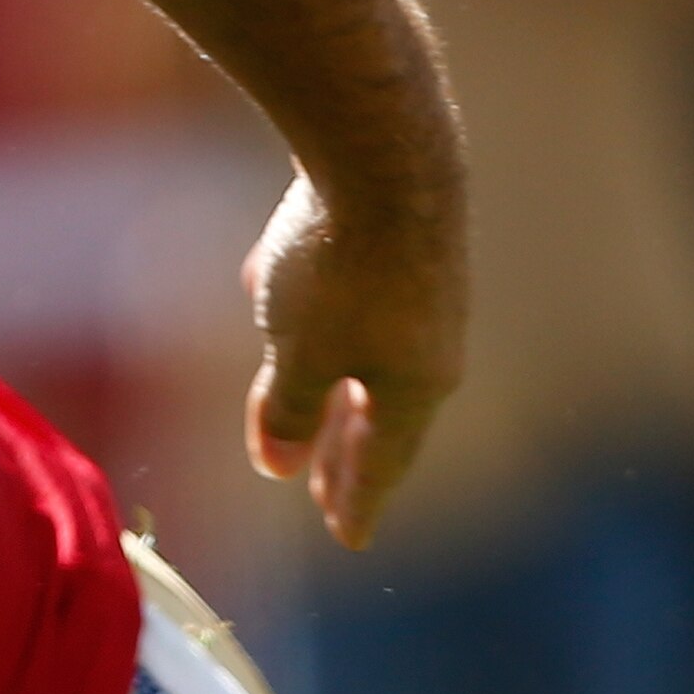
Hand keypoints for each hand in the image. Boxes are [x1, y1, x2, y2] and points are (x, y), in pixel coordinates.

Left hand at [244, 168, 466, 548]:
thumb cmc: (340, 270)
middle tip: (319, 490)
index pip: (383, 463)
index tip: (347, 537)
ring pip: (362, 349)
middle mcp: (429, 344)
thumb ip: (287, 411)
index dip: (356, 500)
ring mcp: (421, 291)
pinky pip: (347, 290)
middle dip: (340, 450)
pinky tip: (264, 289)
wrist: (385, 155)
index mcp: (414, 386)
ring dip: (325, 379)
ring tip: (298, 405)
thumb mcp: (299, 354)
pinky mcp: (401, 239)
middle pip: (376, 413)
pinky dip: (312, 308)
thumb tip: (278, 464)